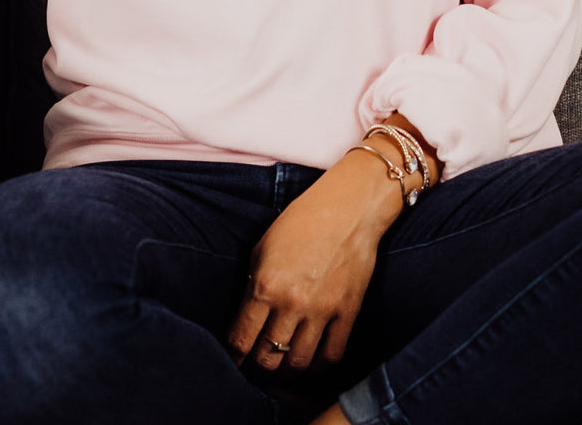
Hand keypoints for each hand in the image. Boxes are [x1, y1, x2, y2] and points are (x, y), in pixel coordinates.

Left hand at [226, 165, 383, 374]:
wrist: (348, 209)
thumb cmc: (302, 221)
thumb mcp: (263, 247)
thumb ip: (252, 284)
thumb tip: (245, 318)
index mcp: (265, 284)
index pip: (241, 339)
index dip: (234, 358)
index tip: (233, 362)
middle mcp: (291, 303)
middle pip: (267, 359)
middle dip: (257, 370)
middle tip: (255, 371)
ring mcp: (322, 311)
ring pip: (298, 365)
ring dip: (286, 373)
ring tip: (281, 371)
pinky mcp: (347, 314)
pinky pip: (330, 357)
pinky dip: (318, 367)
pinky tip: (310, 362)